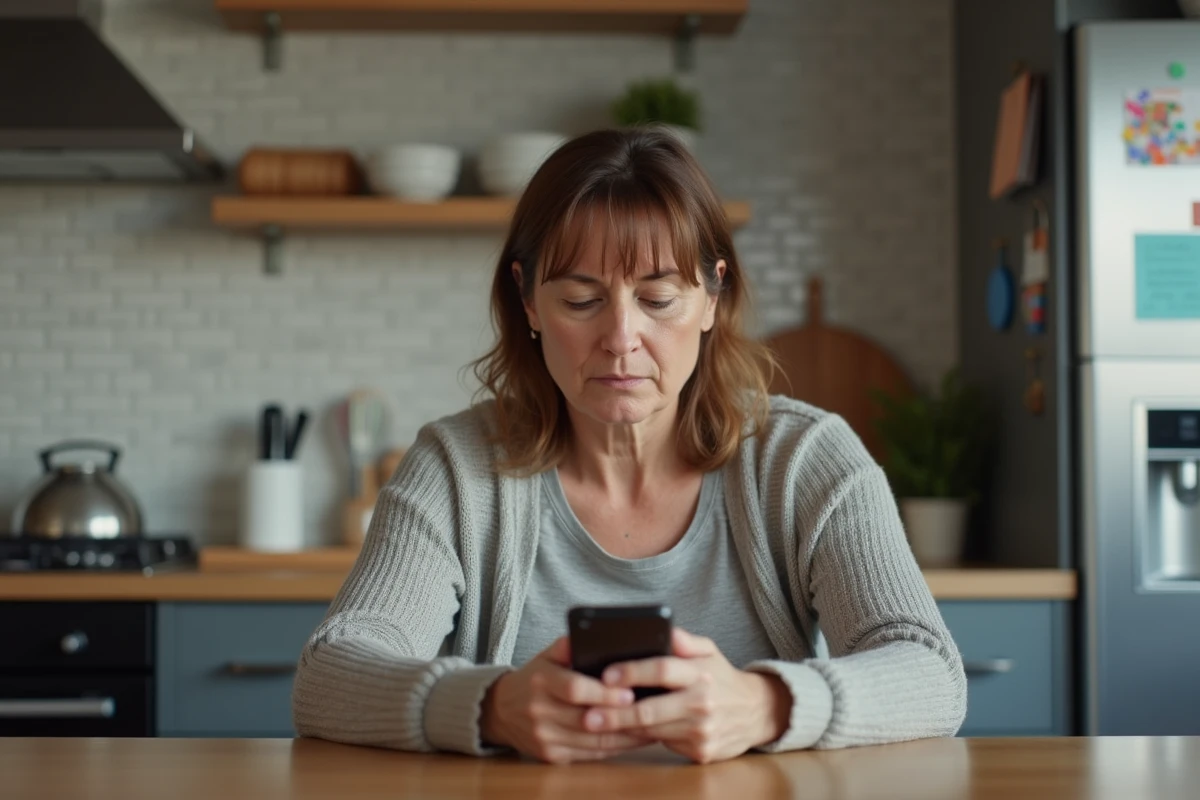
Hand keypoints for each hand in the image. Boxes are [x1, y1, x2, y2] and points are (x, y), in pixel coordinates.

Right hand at [480, 636, 652, 763]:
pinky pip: (590, 755)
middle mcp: (540, 711)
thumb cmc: (535, 678)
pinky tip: (634, 739)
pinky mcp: (551, 756)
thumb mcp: (546, 655)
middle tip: (652, 711)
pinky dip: (615, 748)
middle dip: (622, 717)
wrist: (501, 711)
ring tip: (652, 726)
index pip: (574, 689)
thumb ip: (568, 645)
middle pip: (587, 718)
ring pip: (593, 741)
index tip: (630, 693)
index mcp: (541, 681)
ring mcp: (544, 737)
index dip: (603, 693)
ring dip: (625, 736)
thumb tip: (594, 634)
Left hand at [580, 628, 792, 763]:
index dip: (632, 671)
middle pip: (650, 709)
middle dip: (615, 712)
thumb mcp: (709, 651)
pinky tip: (620, 734)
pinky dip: (641, 739)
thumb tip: (663, 628)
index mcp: (701, 673)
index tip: (605, 674)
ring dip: (621, 729)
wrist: (756, 712)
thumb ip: (684, 640)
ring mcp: (702, 731)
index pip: (662, 669)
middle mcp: (702, 703)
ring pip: (652, 730)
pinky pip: (663, 744)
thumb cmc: (721, 678)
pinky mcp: (701, 752)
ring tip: (594, 724)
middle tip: (587, 714)